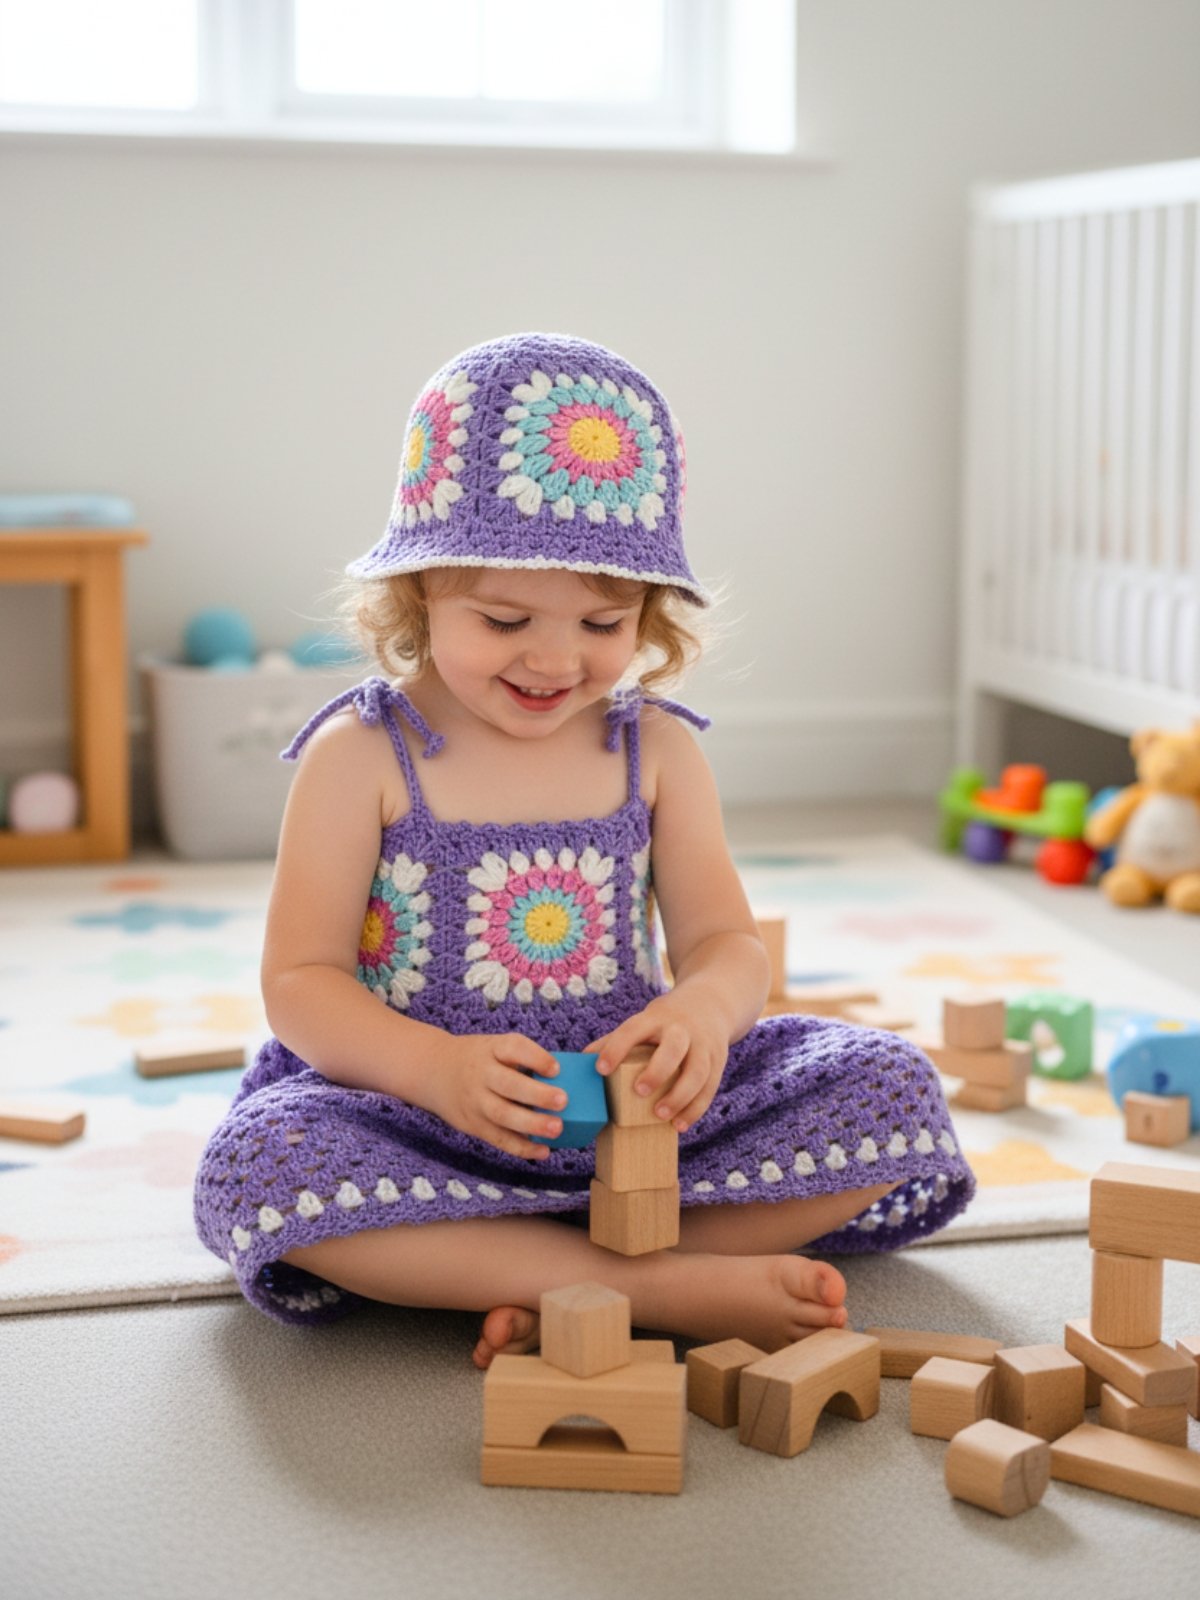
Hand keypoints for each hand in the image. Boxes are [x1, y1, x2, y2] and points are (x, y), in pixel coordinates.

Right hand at [425, 1033, 566, 1161]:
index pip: (513, 1048)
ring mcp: (475, 1101)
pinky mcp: (474, 1125)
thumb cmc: (479, 1058)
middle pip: (508, 1084)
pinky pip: (498, 1139)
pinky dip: (521, 1148)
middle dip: (536, 1094)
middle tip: (563, 1101)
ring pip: (503, 1115)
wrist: (434, 1071)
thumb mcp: (495, 1047)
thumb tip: (569, 1077)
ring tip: (557, 1129)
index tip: (556, 1068)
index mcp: (491, 1049)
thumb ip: (523, 1058)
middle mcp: (481, 1074)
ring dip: (531, 1124)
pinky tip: (543, 1152)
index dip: (535, 1057)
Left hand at [587, 993, 728, 1133]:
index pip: (634, 1029)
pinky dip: (695, 1109)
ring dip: (679, 1096)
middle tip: (639, 1091)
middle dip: (657, 1071)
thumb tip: (583, 1060)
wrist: (712, 1003)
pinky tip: (679, 1125)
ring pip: (697, 1072)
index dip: (616, 1048)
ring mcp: (703, 1045)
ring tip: (660, 1116)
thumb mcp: (644, 1020)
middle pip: (673, 1049)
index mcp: (656, 1017)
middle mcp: (682, 1029)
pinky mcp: (718, 1061)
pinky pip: (709, 1088)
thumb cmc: (666, 1019)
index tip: (601, 1069)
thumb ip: (617, 1038)